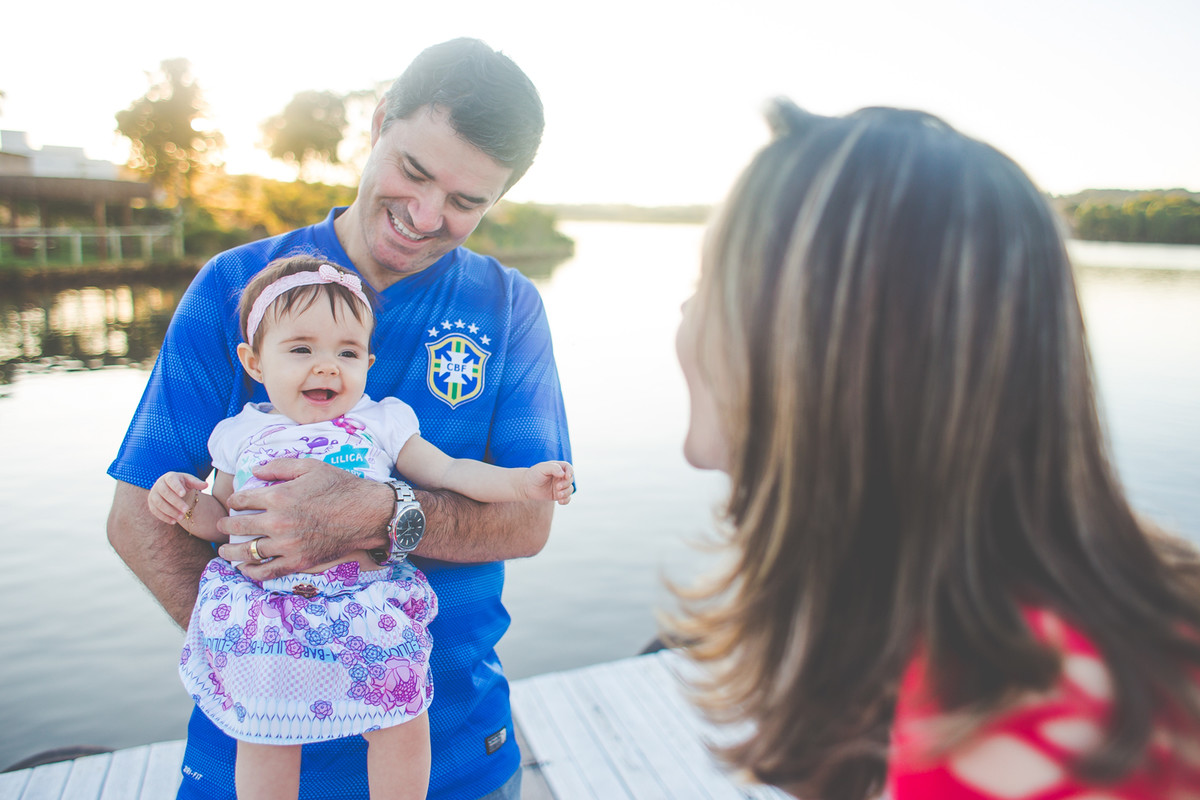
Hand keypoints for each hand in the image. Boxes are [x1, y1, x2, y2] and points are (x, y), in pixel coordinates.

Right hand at [148, 472, 208, 524]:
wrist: (171, 489)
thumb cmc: (182, 484)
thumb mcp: (190, 481)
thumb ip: (197, 483)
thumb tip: (206, 485)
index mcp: (169, 476)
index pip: (172, 481)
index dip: (176, 487)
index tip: (183, 494)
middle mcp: (159, 484)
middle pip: (165, 493)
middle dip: (175, 502)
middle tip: (186, 509)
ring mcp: (153, 494)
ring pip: (159, 503)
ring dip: (170, 511)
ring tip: (182, 517)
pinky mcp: (151, 504)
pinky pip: (155, 511)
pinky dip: (164, 517)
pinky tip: (173, 521)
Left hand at [216, 458, 391, 578]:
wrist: (367, 513)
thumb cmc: (341, 487)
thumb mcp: (311, 466)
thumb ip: (279, 466)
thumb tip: (255, 471)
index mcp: (279, 497)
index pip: (242, 500)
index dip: (234, 501)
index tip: (233, 503)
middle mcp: (278, 523)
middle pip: (238, 527)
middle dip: (225, 527)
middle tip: (221, 527)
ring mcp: (287, 545)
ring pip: (248, 552)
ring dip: (231, 553)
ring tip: (225, 552)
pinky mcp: (298, 561)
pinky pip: (267, 571)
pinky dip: (252, 572)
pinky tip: (245, 568)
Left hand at [528, 461, 574, 504]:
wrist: (526, 486)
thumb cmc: (534, 474)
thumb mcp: (542, 468)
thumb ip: (553, 468)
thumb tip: (563, 474)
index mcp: (558, 468)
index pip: (569, 468)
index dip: (570, 472)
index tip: (566, 476)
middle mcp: (561, 477)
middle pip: (570, 480)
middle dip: (566, 484)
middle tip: (557, 487)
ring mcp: (560, 486)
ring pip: (570, 490)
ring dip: (566, 493)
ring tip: (558, 495)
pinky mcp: (558, 495)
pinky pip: (567, 498)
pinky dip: (566, 500)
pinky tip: (560, 501)